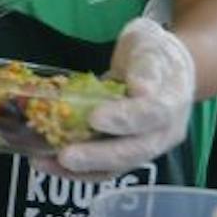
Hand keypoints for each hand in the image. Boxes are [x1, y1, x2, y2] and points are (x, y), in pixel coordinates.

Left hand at [51, 17, 193, 178]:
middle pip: (134, 151)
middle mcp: (164, 132)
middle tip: (66, 156)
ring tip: (45, 163)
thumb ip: (144, 66)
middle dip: (98, 156)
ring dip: (81, 170)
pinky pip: (104, 169)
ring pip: (117, 167)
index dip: (124, 118)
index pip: (151, 114)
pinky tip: (47, 164)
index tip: (95, 118)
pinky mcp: (128, 155)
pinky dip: (76, 171)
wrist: (166, 70)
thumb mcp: (149, 45)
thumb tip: (141, 89)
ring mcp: (147, 147)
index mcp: (172, 102)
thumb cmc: (154, 54)